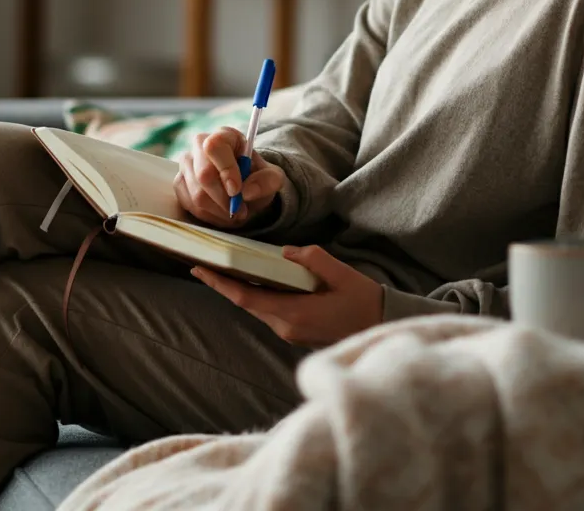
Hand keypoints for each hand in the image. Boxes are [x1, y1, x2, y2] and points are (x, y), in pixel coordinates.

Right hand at [174, 126, 286, 229]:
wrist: (246, 189)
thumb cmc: (257, 178)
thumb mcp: (273, 178)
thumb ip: (267, 181)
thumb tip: (247, 191)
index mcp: (225, 135)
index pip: (215, 146)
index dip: (225, 170)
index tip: (237, 190)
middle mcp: (200, 145)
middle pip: (203, 173)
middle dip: (223, 198)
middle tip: (240, 210)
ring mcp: (187, 164)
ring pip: (196, 194)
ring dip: (218, 211)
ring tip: (234, 213)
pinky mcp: (180, 183)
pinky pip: (188, 204)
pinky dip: (208, 216)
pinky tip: (221, 214)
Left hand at [191, 245, 384, 347]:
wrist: (382, 327)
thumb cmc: (364, 301)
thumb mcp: (342, 274)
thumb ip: (313, 259)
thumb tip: (287, 251)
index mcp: (294, 314)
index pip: (246, 298)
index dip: (221, 284)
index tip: (201, 269)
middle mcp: (286, 327)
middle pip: (247, 304)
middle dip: (224, 284)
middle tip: (204, 262)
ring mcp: (291, 332)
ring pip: (257, 307)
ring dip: (240, 289)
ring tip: (223, 269)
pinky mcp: (297, 331)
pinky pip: (270, 310)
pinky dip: (257, 294)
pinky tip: (254, 279)